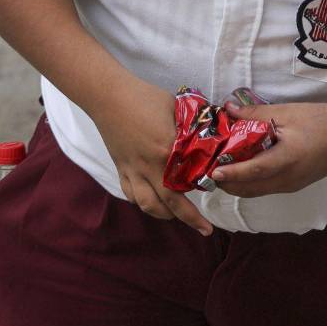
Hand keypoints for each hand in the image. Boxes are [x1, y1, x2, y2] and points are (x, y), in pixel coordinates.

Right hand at [90, 78, 214, 235]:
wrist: (109, 95)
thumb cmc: (145, 97)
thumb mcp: (176, 108)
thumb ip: (192, 126)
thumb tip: (210, 133)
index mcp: (168, 150)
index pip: (191, 179)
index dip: (205, 189)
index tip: (218, 193)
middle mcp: (150, 166)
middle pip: (171, 202)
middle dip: (189, 219)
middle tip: (205, 229)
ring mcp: (133, 169)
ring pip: (148, 204)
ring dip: (164, 214)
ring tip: (176, 216)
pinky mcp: (121, 168)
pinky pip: (131, 194)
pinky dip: (143, 202)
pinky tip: (152, 201)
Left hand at [209, 100, 326, 197]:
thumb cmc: (318, 119)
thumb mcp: (285, 112)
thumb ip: (254, 114)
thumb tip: (228, 109)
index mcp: (287, 159)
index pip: (253, 171)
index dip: (232, 173)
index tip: (213, 172)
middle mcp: (288, 179)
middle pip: (250, 189)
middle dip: (228, 183)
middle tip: (208, 171)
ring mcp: (292, 185)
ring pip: (257, 192)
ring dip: (238, 185)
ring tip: (221, 172)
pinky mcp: (295, 185)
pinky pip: (267, 188)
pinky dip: (251, 184)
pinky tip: (243, 170)